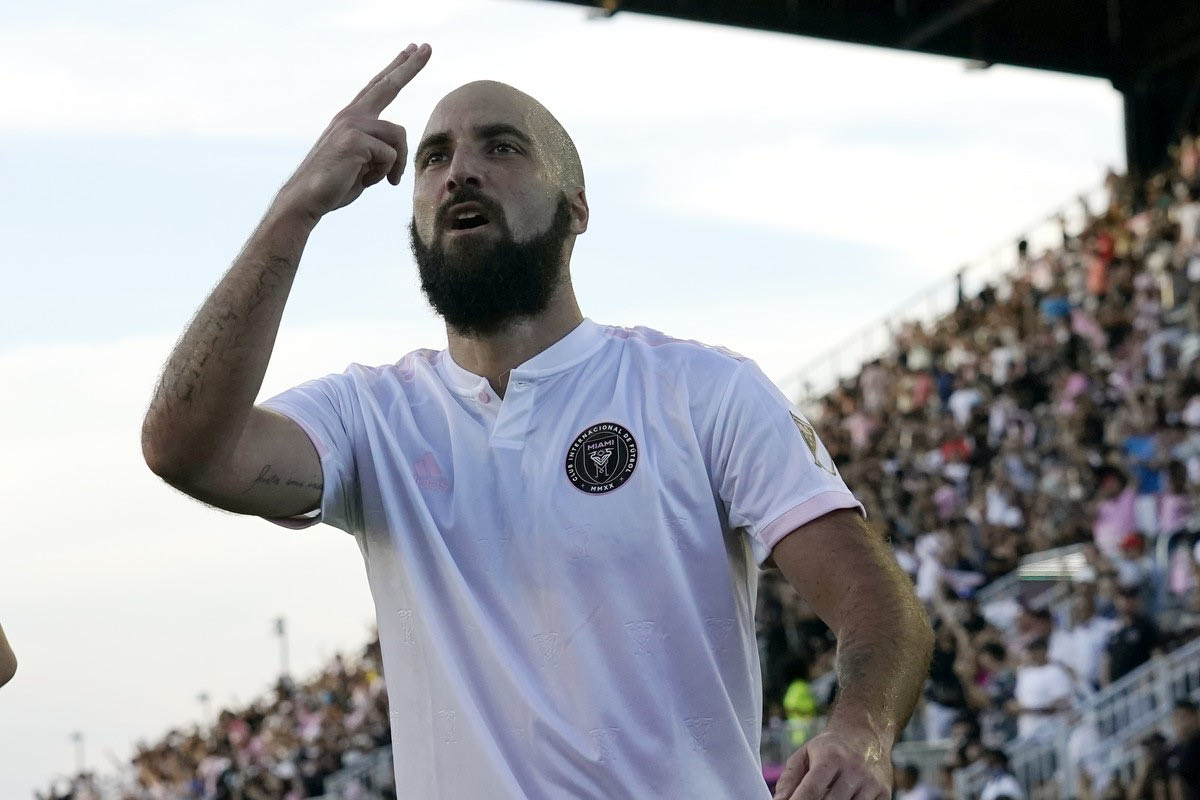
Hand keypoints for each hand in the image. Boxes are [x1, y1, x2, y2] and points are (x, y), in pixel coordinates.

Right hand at [274, 43, 431, 222]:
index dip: (397, 68)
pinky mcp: (356, 138)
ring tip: (375, 178)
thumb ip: (378, 149)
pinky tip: (362, 178)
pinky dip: (384, 174)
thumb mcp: (362, 163)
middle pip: (388, 84)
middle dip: (410, 66)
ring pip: (399, 135)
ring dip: (395, 165)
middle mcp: (352, 115)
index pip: (379, 87)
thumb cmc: (334, 185)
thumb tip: (395, 150)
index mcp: (353, 118)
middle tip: (427, 46)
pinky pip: (391, 156)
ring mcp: (352, 124)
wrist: (306, 198)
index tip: (413, 50)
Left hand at [773, 726, 891, 799]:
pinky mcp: (885, 794)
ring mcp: (871, 784)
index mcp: (831, 757)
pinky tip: (842, 799)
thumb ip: (789, 778)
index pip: (812, 790)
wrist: (866, 734)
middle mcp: (854, 770)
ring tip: (825, 796)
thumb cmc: (830, 748)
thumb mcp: (805, 754)